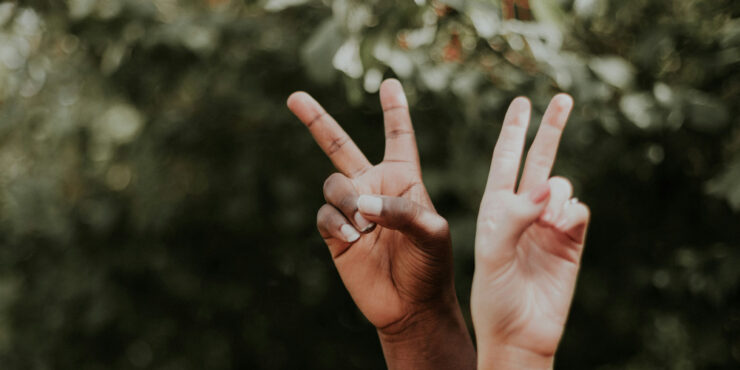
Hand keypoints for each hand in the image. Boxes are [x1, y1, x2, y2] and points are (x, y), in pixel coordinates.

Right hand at [288, 79, 474, 369]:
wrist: (410, 306)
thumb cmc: (431, 266)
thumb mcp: (432, 233)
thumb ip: (401, 210)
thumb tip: (360, 204)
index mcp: (403, 179)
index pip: (398, 136)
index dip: (394, 110)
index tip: (389, 83)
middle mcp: (373, 188)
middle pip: (339, 146)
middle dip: (316, 120)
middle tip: (294, 97)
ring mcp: (351, 211)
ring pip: (332, 185)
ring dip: (348, 202)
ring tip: (366, 228)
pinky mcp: (335, 234)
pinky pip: (324, 215)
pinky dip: (338, 225)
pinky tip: (355, 241)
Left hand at [471, 95, 589, 369]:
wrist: (520, 331)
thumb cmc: (494, 295)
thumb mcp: (492, 253)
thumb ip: (515, 216)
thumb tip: (550, 187)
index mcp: (495, 208)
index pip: (505, 160)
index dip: (513, 131)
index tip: (521, 102)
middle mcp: (523, 210)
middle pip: (539, 160)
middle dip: (550, 129)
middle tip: (563, 98)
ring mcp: (549, 223)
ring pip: (563, 185)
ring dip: (557, 195)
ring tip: (546, 222)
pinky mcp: (572, 239)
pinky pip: (579, 209)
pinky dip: (572, 214)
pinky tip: (562, 229)